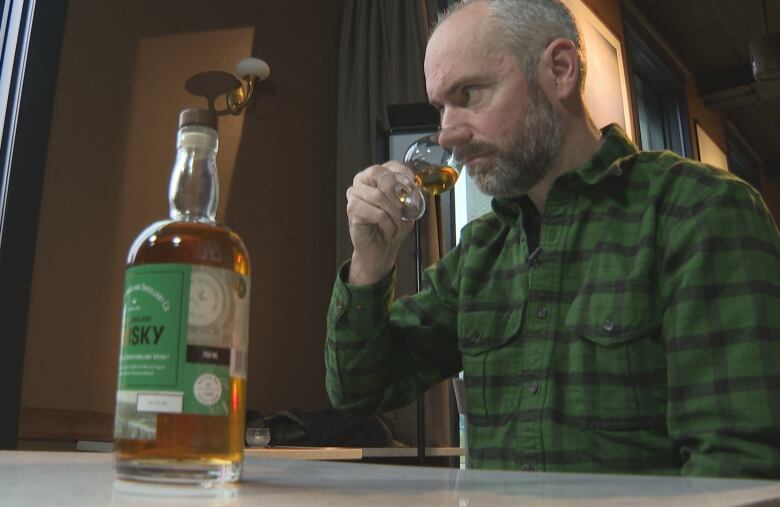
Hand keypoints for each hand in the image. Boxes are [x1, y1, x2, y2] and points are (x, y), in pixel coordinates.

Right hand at [346, 161, 414, 284]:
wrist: (381, 248)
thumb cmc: (393, 225)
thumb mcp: (407, 208)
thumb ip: (410, 196)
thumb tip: (415, 189)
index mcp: (378, 175)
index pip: (392, 166)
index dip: (405, 175)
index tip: (414, 189)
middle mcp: (363, 179)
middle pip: (381, 175)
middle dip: (397, 194)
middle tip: (406, 210)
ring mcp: (355, 192)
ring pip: (379, 196)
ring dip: (395, 215)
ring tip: (399, 227)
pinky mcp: (352, 208)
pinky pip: (376, 213)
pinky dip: (388, 225)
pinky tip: (388, 231)